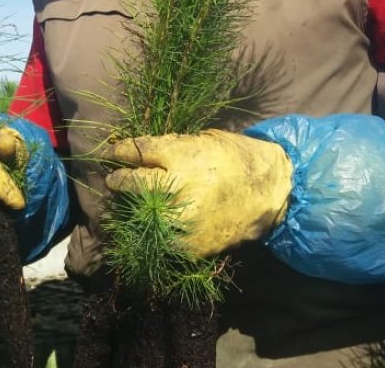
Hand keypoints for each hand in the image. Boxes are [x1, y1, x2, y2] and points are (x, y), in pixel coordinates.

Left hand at [105, 129, 292, 257]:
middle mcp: (179, 188)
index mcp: (182, 157)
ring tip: (135, 202)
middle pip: (133, 184)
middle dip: (120, 180)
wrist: (271, 192)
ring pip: (143, 214)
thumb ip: (174, 147)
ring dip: (136, 208)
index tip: (112, 153)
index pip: (138, 152)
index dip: (121, 152)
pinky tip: (158, 222)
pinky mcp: (191, 244)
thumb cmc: (238, 158)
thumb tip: (142, 153)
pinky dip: (157, 230)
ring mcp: (183, 219)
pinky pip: (162, 237)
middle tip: (114, 180)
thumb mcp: (205, 140)